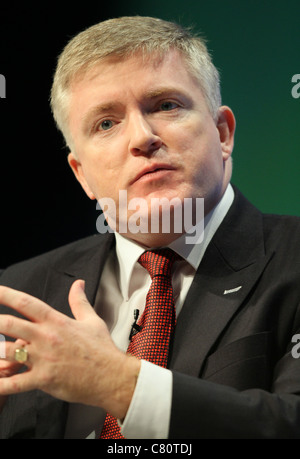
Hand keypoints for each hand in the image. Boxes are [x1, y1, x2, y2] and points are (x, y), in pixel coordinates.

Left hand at [0, 280, 140, 418]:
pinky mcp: (44, 379)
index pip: (26, 302)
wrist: (112, 376)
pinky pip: (16, 383)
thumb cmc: (102, 350)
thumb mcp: (92, 320)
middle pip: (10, 324)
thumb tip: (78, 284)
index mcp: (56, 321)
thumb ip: (79, 301)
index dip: (6, 294)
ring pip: (9, 351)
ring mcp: (44, 358)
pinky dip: (2, 384)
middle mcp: (47, 337)